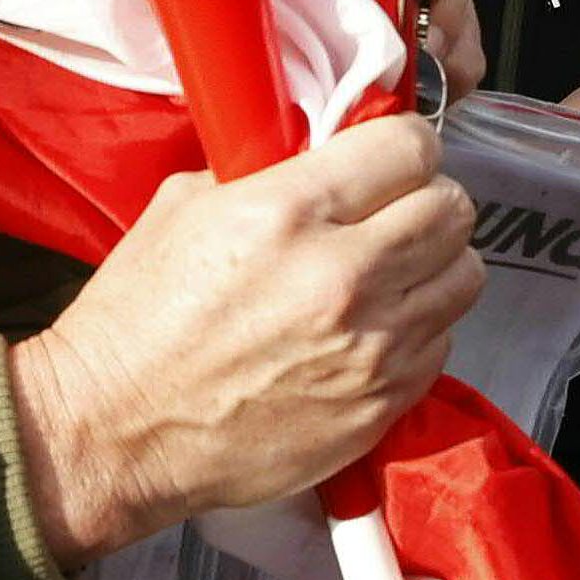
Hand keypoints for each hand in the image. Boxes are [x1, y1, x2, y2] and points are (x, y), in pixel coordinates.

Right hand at [9, 116, 482, 569]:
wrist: (113, 433)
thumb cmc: (136, 320)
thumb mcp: (185, 206)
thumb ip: (267, 168)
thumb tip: (322, 149)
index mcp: (290, 211)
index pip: (410, 147)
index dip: (403, 146)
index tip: (388, 159)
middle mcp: (344, 275)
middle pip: (452, 208)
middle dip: (426, 200)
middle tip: (395, 212)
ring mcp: (370, 347)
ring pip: (465, 276)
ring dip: (436, 265)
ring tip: (396, 271)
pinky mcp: (379, 406)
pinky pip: (444, 344)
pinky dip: (422, 330)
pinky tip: (376, 329)